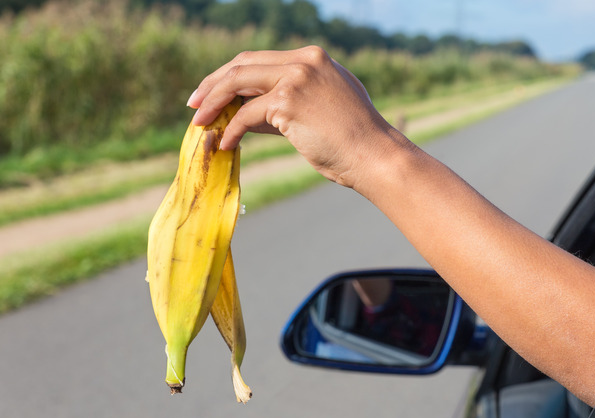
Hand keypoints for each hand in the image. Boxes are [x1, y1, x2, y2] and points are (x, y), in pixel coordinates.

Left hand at [187, 46, 398, 187]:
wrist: (375, 155)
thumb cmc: (352, 140)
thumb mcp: (321, 109)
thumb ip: (286, 102)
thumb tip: (244, 113)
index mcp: (313, 58)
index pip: (259, 59)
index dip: (230, 75)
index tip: (212, 92)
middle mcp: (304, 61)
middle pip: (243, 64)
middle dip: (213, 84)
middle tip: (194, 104)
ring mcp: (296, 78)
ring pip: (238, 82)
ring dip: (213, 103)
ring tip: (199, 122)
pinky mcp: (289, 101)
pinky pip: (246, 114)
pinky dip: (231, 129)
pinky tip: (225, 143)